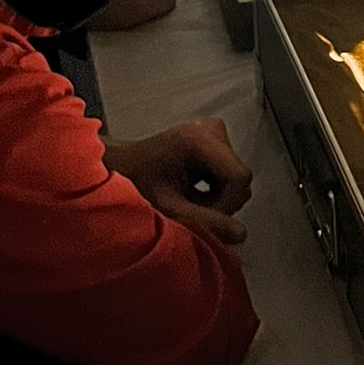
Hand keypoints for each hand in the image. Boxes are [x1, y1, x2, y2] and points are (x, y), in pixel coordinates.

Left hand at [106, 119, 251, 245]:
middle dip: (222, 203)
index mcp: (199, 139)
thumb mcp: (170, 208)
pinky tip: (194, 194)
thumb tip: (241, 234)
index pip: (239, 176)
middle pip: (239, 177)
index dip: (227, 204)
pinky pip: (230, 172)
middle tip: (192, 211)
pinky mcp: (214, 139)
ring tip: (189, 204)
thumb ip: (206, 222)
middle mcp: (211, 130)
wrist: (122, 167)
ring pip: (236, 177)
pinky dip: (216, 190)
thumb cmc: (137, 184)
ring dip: (219, 199)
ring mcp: (214, 132)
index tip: (205, 218)